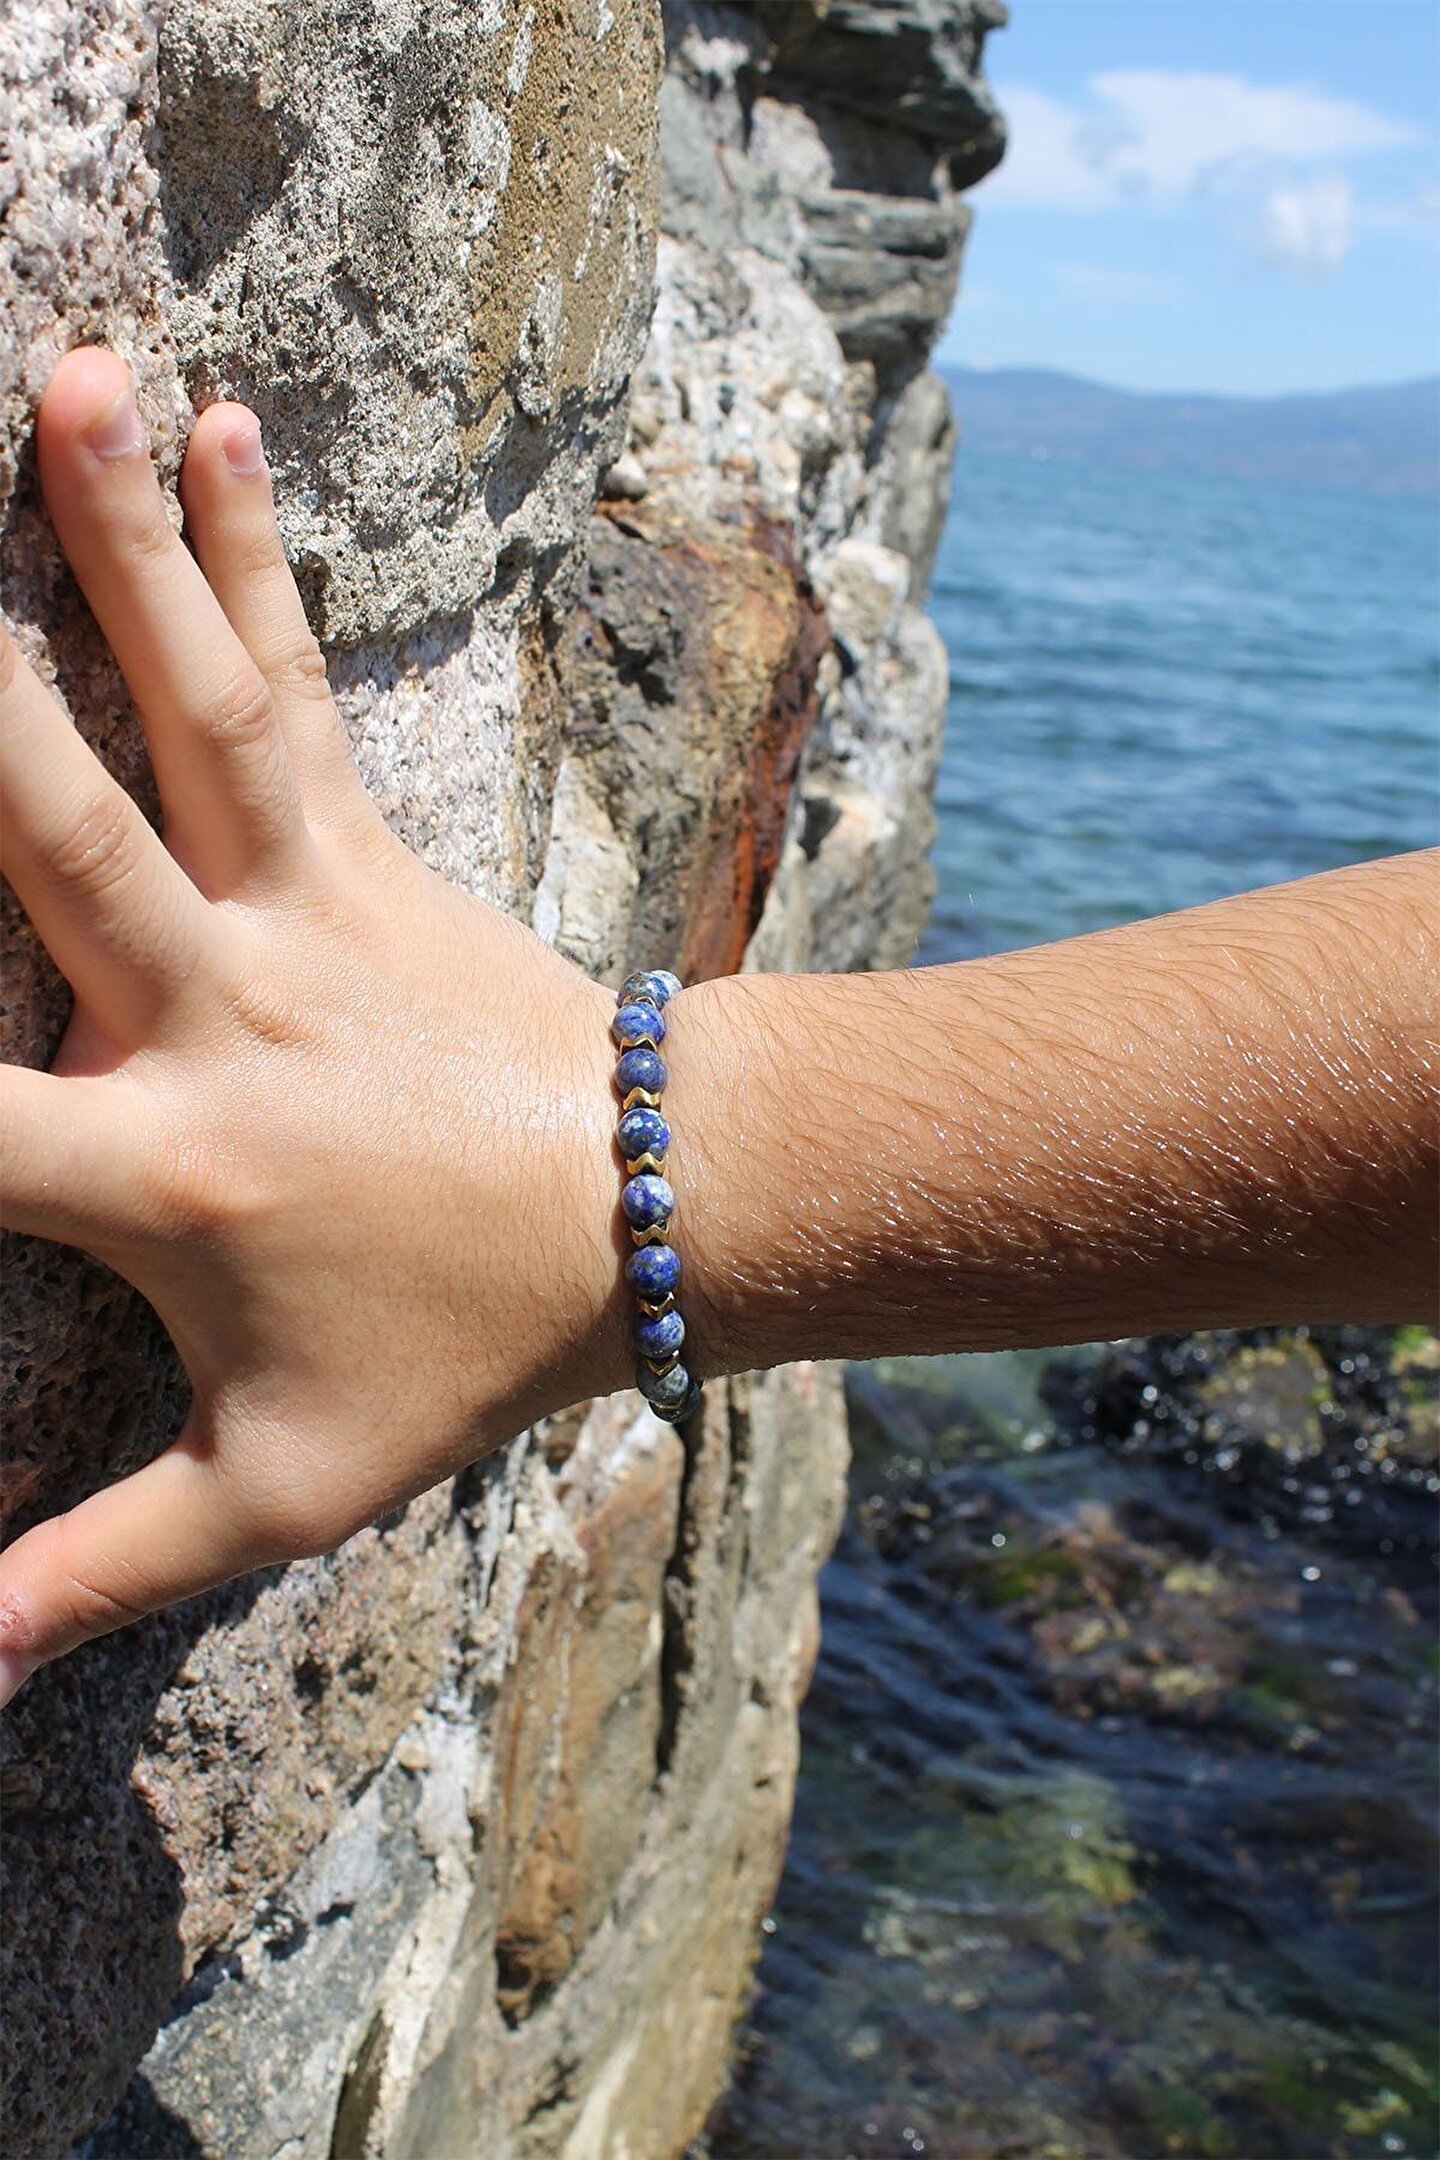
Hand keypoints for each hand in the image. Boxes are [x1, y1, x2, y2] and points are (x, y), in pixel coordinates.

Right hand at [0, 348, 626, 1705]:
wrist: (658, 1224)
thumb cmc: (464, 1357)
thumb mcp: (271, 1494)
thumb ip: (86, 1577)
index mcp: (156, 1168)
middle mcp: (210, 1006)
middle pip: (35, 829)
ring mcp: (299, 907)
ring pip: (181, 709)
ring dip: (107, 537)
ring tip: (62, 371)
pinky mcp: (372, 851)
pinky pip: (298, 689)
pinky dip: (249, 559)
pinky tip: (218, 428)